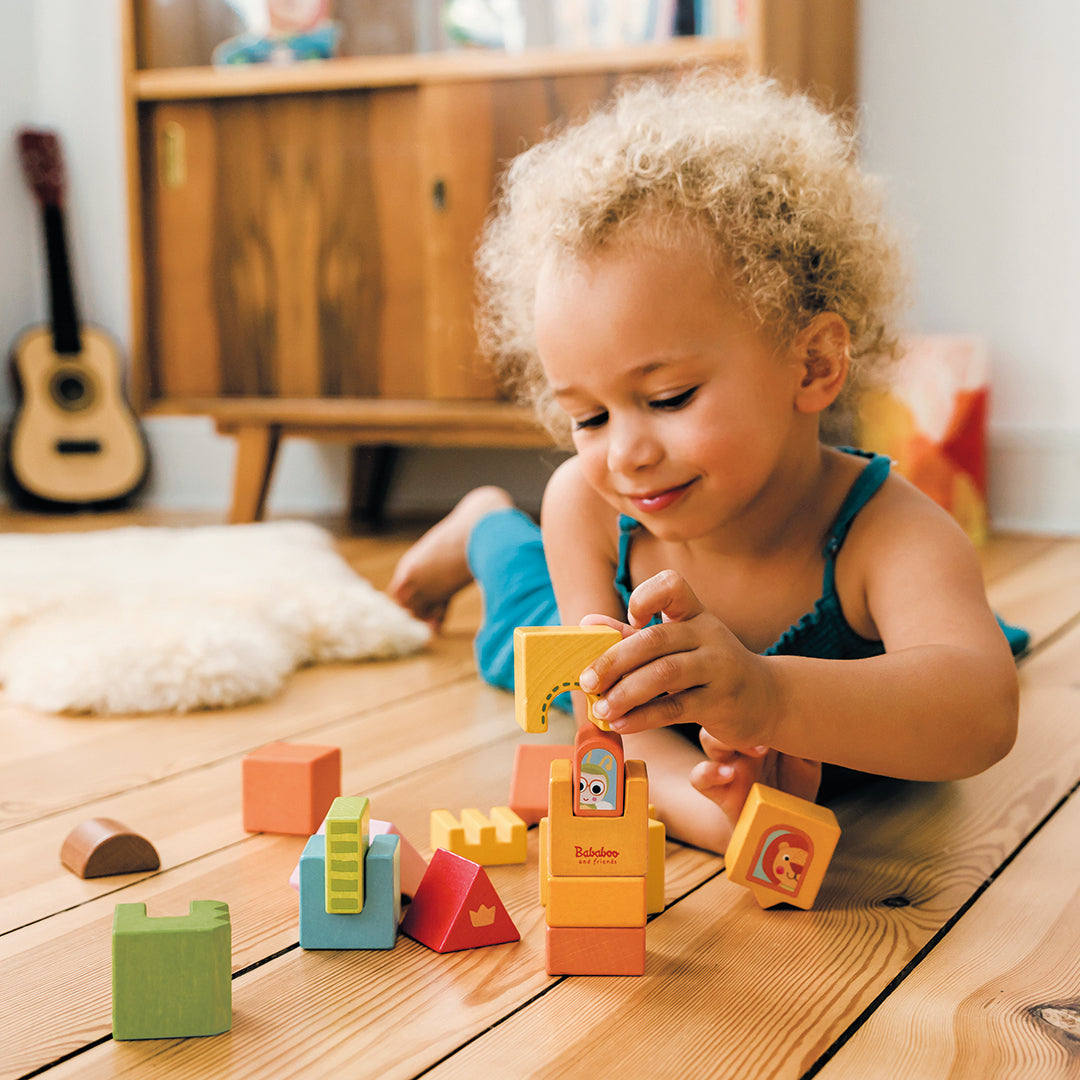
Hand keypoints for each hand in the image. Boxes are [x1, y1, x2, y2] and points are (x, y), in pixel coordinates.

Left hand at [578, 570, 779, 749]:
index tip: (631, 619)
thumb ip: (632, 635)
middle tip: (586, 681)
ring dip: (625, 693)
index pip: (672, 586)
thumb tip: (586, 622)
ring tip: (601, 709)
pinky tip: (622, 723)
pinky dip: (643, 717)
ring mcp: (718, 667)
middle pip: (654, 639)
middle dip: (613, 661)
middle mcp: (708, 635)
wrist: (767, 698)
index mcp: (695, 615)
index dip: (643, 597)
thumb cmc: (710, 667)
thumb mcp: (677, 645)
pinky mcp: (721, 702)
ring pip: (664, 674)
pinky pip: (676, 708)